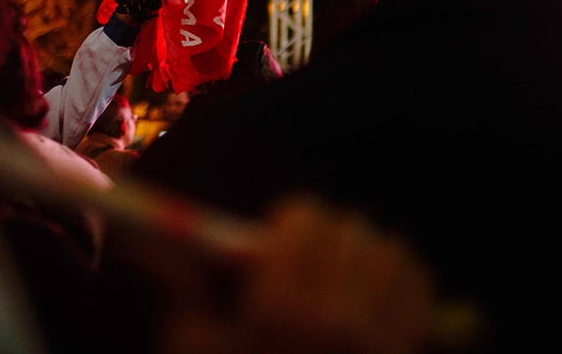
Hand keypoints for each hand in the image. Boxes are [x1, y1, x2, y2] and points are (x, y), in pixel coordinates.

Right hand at [162, 197, 434, 353]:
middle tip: (307, 252)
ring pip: (389, 252)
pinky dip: (402, 275)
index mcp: (278, 313)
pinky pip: (419, 290)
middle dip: (326, 231)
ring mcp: (376, 344)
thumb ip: (175, 285)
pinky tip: (377, 286)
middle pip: (349, 231)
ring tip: (343, 267)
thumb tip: (142, 236)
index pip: (305, 222)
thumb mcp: (190, 345)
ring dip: (365, 248)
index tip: (276, 238)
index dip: (290, 220)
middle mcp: (334, 322)